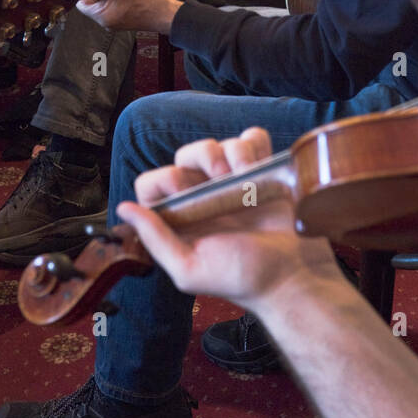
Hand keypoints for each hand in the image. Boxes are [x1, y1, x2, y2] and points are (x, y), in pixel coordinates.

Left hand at [118, 128, 340, 308]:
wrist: (294, 277)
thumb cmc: (242, 278)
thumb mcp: (189, 268)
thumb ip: (156, 239)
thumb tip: (123, 208)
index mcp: (181, 217)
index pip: (153, 182)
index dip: (164, 179)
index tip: (185, 192)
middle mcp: (204, 197)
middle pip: (187, 153)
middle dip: (203, 156)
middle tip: (223, 178)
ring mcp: (235, 183)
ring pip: (221, 143)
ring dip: (234, 151)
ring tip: (247, 176)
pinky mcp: (264, 172)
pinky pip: (253, 139)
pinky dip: (255, 144)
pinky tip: (260, 166)